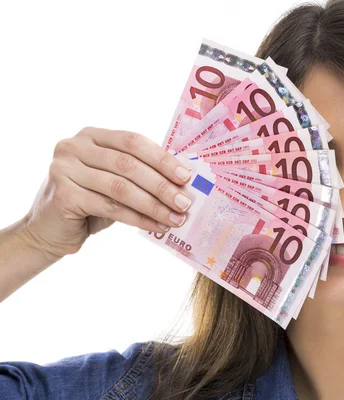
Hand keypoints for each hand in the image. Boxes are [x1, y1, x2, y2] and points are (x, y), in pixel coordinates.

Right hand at [21, 127, 192, 258]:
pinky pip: (110, 207)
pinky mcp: (63, 195)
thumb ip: (140, 172)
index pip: (133, 141)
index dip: (162, 158)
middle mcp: (74, 146)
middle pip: (129, 164)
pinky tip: (156, 226)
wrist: (50, 230)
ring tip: (176, 218)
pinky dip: (138, 219)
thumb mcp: (115, 179)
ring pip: (121, 188)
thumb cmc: (91, 201)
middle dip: (162, 185)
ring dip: (154, 205)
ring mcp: (64, 169)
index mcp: (92, 135)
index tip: (187, 176)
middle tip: (185, 202)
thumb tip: (183, 179)